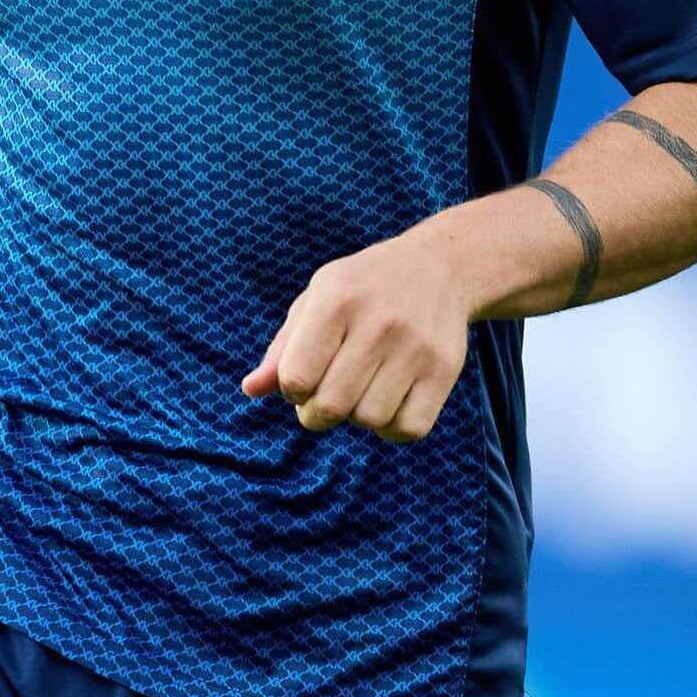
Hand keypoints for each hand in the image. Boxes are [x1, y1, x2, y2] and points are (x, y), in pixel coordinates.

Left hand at [242, 228, 476, 441]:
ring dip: (357, 417)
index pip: (296, 377)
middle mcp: (379, 323)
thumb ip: (283, 347)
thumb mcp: (317, 299)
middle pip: (331, 406)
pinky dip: (392, 429)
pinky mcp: (445, 370)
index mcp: (337, 301)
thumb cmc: (363, 288)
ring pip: (370, 420)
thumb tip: (251, 390)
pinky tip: (389, 403)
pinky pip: (409, 428)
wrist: (440, 267)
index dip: (292, 390)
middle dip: (318, 414)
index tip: (303, 379)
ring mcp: (416, 348)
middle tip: (327, 397)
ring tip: (362, 391)